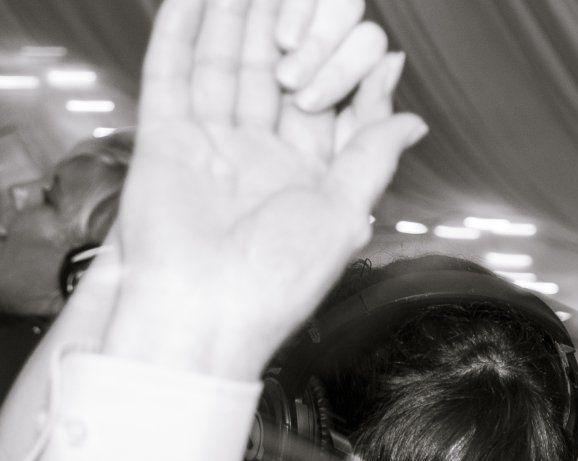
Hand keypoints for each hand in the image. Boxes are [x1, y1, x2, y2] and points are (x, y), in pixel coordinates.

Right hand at [102, 0, 425, 376]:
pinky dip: (180, 31)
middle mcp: (254, 159)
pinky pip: (172, 73)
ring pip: (222, 64)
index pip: (325, 108)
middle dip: (283, 25)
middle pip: (269, 76)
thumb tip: (412, 120)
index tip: (365, 31)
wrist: (201, 314)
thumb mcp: (341, 214)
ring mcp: (207, 146)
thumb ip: (371, 156)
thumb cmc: (274, 283)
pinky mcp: (165, 140)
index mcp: (300, 181)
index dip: (342, 67)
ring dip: (234, 15)